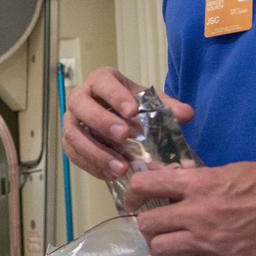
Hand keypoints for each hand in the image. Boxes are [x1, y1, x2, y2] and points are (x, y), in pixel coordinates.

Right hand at [63, 67, 193, 179]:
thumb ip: (167, 107)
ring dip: (96, 151)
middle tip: (124, 136)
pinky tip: (111, 174)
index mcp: (101, 81)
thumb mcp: (149, 103)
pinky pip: (74, 154)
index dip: (115, 96)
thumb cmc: (132, 107)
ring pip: (73, 134)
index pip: (103, 83)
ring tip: (120, 167)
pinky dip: (92, 166)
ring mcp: (72, 121)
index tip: (132, 111)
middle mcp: (80, 97)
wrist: (117, 120)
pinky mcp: (70, 142)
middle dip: (102, 121)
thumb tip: (186, 114)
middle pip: (81, 105)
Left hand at [127, 159, 255, 255]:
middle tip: (163, 225)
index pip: (144, 186)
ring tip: (181, 247)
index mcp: (198, 183)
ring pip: (161, 252)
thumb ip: (199, 174)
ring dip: (167, 249)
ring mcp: (211, 243)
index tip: (139, 199)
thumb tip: (173, 173)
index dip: (135, 193)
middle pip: (147, 225)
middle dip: (150, 225)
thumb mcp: (232, 167)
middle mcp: (197, 213)